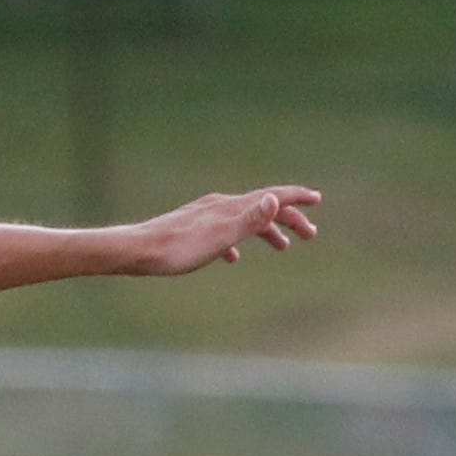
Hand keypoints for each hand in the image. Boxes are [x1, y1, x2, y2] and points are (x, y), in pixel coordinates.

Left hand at [126, 185, 319, 275]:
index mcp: (231, 207)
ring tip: (282, 246)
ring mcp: (205, 217)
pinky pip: (221, 234)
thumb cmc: (178, 250)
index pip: (272, 197)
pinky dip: (236, 242)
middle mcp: (221, 206)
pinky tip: (232, 258)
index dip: (296, 199)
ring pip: (244, 221)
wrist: (137, 251)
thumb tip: (275, 199)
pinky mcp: (190, 230)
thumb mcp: (219, 238)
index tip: (317, 200)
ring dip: (266, 231)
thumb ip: (249, 219)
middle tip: (310, 234)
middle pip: (263, 208)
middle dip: (289, 219)